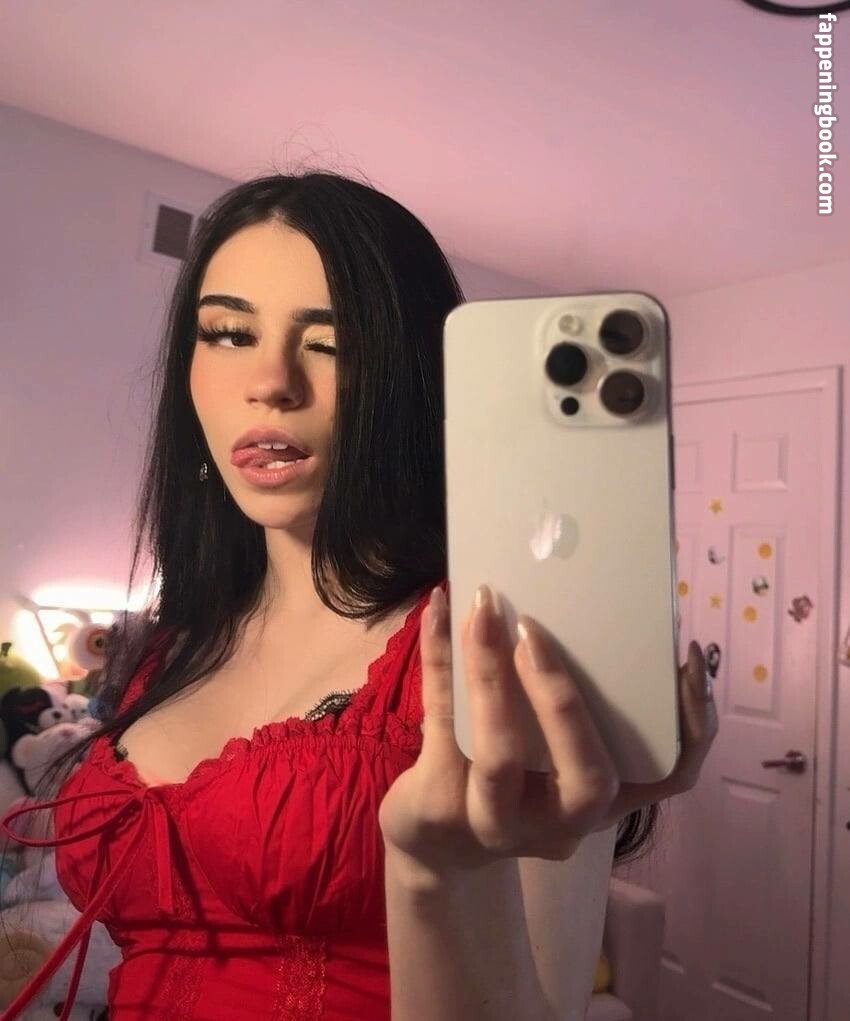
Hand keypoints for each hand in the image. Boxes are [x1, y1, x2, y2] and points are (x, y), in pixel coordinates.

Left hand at [378, 583, 717, 878]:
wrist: (437, 841)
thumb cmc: (512, 781)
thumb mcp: (559, 760)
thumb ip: (589, 710)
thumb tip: (608, 615)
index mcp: (600, 805)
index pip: (673, 776)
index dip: (693, 723)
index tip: (686, 658)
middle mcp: (559, 824)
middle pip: (588, 777)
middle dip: (567, 700)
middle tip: (537, 630)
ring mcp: (499, 821)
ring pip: (500, 757)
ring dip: (491, 674)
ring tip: (484, 612)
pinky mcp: (442, 802)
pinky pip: (441, 718)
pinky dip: (439, 656)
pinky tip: (439, 609)